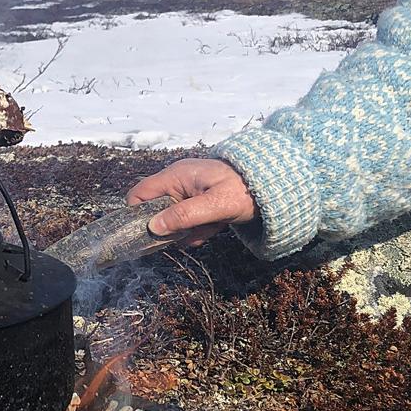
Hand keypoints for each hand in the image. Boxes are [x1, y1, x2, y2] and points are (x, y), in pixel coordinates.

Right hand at [127, 158, 255, 246]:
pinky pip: (188, 219)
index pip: (138, 194)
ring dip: (188, 230)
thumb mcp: (214, 206)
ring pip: (173, 218)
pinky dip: (198, 228)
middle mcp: (177, 181)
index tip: (149, 234)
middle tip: (189, 234)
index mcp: (176, 176)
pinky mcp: (198, 200)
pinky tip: (215, 227)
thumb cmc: (244, 191)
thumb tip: (153, 228)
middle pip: (155, 210)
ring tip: (210, 228)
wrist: (274, 186)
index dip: (136, 215)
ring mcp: (188, 191)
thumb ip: (183, 216)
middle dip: (170, 227)